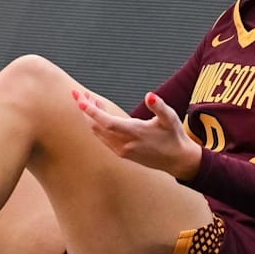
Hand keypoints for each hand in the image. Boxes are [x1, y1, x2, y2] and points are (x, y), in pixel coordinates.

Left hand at [74, 90, 201, 180]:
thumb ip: (159, 107)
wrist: (177, 160)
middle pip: (97, 126)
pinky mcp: (121, 153)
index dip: (92, 111)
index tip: (80, 100)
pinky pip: (103, 137)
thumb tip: (150, 96)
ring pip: (98, 132)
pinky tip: (98, 113)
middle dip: (85, 109)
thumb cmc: (174, 136)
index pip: (106, 122)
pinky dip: (96, 124)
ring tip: (87, 99)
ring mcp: (121, 150)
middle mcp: (125, 144)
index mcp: (135, 133)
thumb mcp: (170, 118)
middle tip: (77, 93)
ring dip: (90, 116)